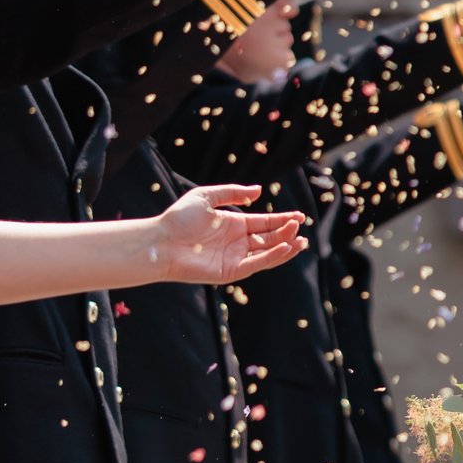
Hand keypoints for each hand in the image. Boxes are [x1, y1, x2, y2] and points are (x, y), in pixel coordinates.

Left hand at [146, 186, 308, 283]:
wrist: (161, 242)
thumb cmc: (179, 219)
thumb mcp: (206, 197)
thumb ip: (232, 192)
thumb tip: (259, 191)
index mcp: (235, 225)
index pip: (265, 223)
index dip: (283, 220)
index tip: (299, 216)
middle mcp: (238, 243)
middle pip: (270, 238)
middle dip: (287, 233)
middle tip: (299, 225)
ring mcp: (236, 258)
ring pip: (268, 253)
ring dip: (285, 247)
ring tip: (300, 239)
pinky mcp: (231, 271)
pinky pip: (257, 264)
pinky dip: (273, 257)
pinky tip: (285, 247)